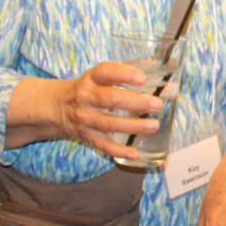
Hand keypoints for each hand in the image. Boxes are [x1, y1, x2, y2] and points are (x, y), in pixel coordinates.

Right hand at [47, 61, 163, 162]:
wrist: (55, 106)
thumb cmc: (89, 88)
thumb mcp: (100, 77)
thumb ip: (129, 78)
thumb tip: (170, 87)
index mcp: (91, 78)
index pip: (106, 71)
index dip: (124, 74)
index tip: (142, 79)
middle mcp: (86, 96)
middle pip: (110, 99)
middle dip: (136, 103)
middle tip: (157, 105)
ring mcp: (85, 117)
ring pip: (110, 123)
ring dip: (133, 126)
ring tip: (154, 125)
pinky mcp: (86, 135)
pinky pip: (103, 144)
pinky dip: (119, 150)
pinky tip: (135, 153)